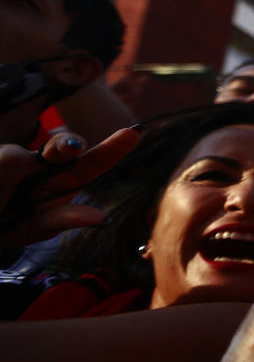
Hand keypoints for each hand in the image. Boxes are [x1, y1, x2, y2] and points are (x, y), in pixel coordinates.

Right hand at [0, 128, 138, 249]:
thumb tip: (100, 217)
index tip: (132, 133)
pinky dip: (0, 171)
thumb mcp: (29, 228)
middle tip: (74, 146)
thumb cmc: (0, 227)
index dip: (110, 151)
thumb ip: (60, 219)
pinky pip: (3, 161)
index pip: (86, 166)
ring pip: (17, 155)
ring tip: (5, 192)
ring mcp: (13, 158)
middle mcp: (37, 165)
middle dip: (67, 145)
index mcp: (56, 184)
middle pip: (60, 149)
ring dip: (11, 165)